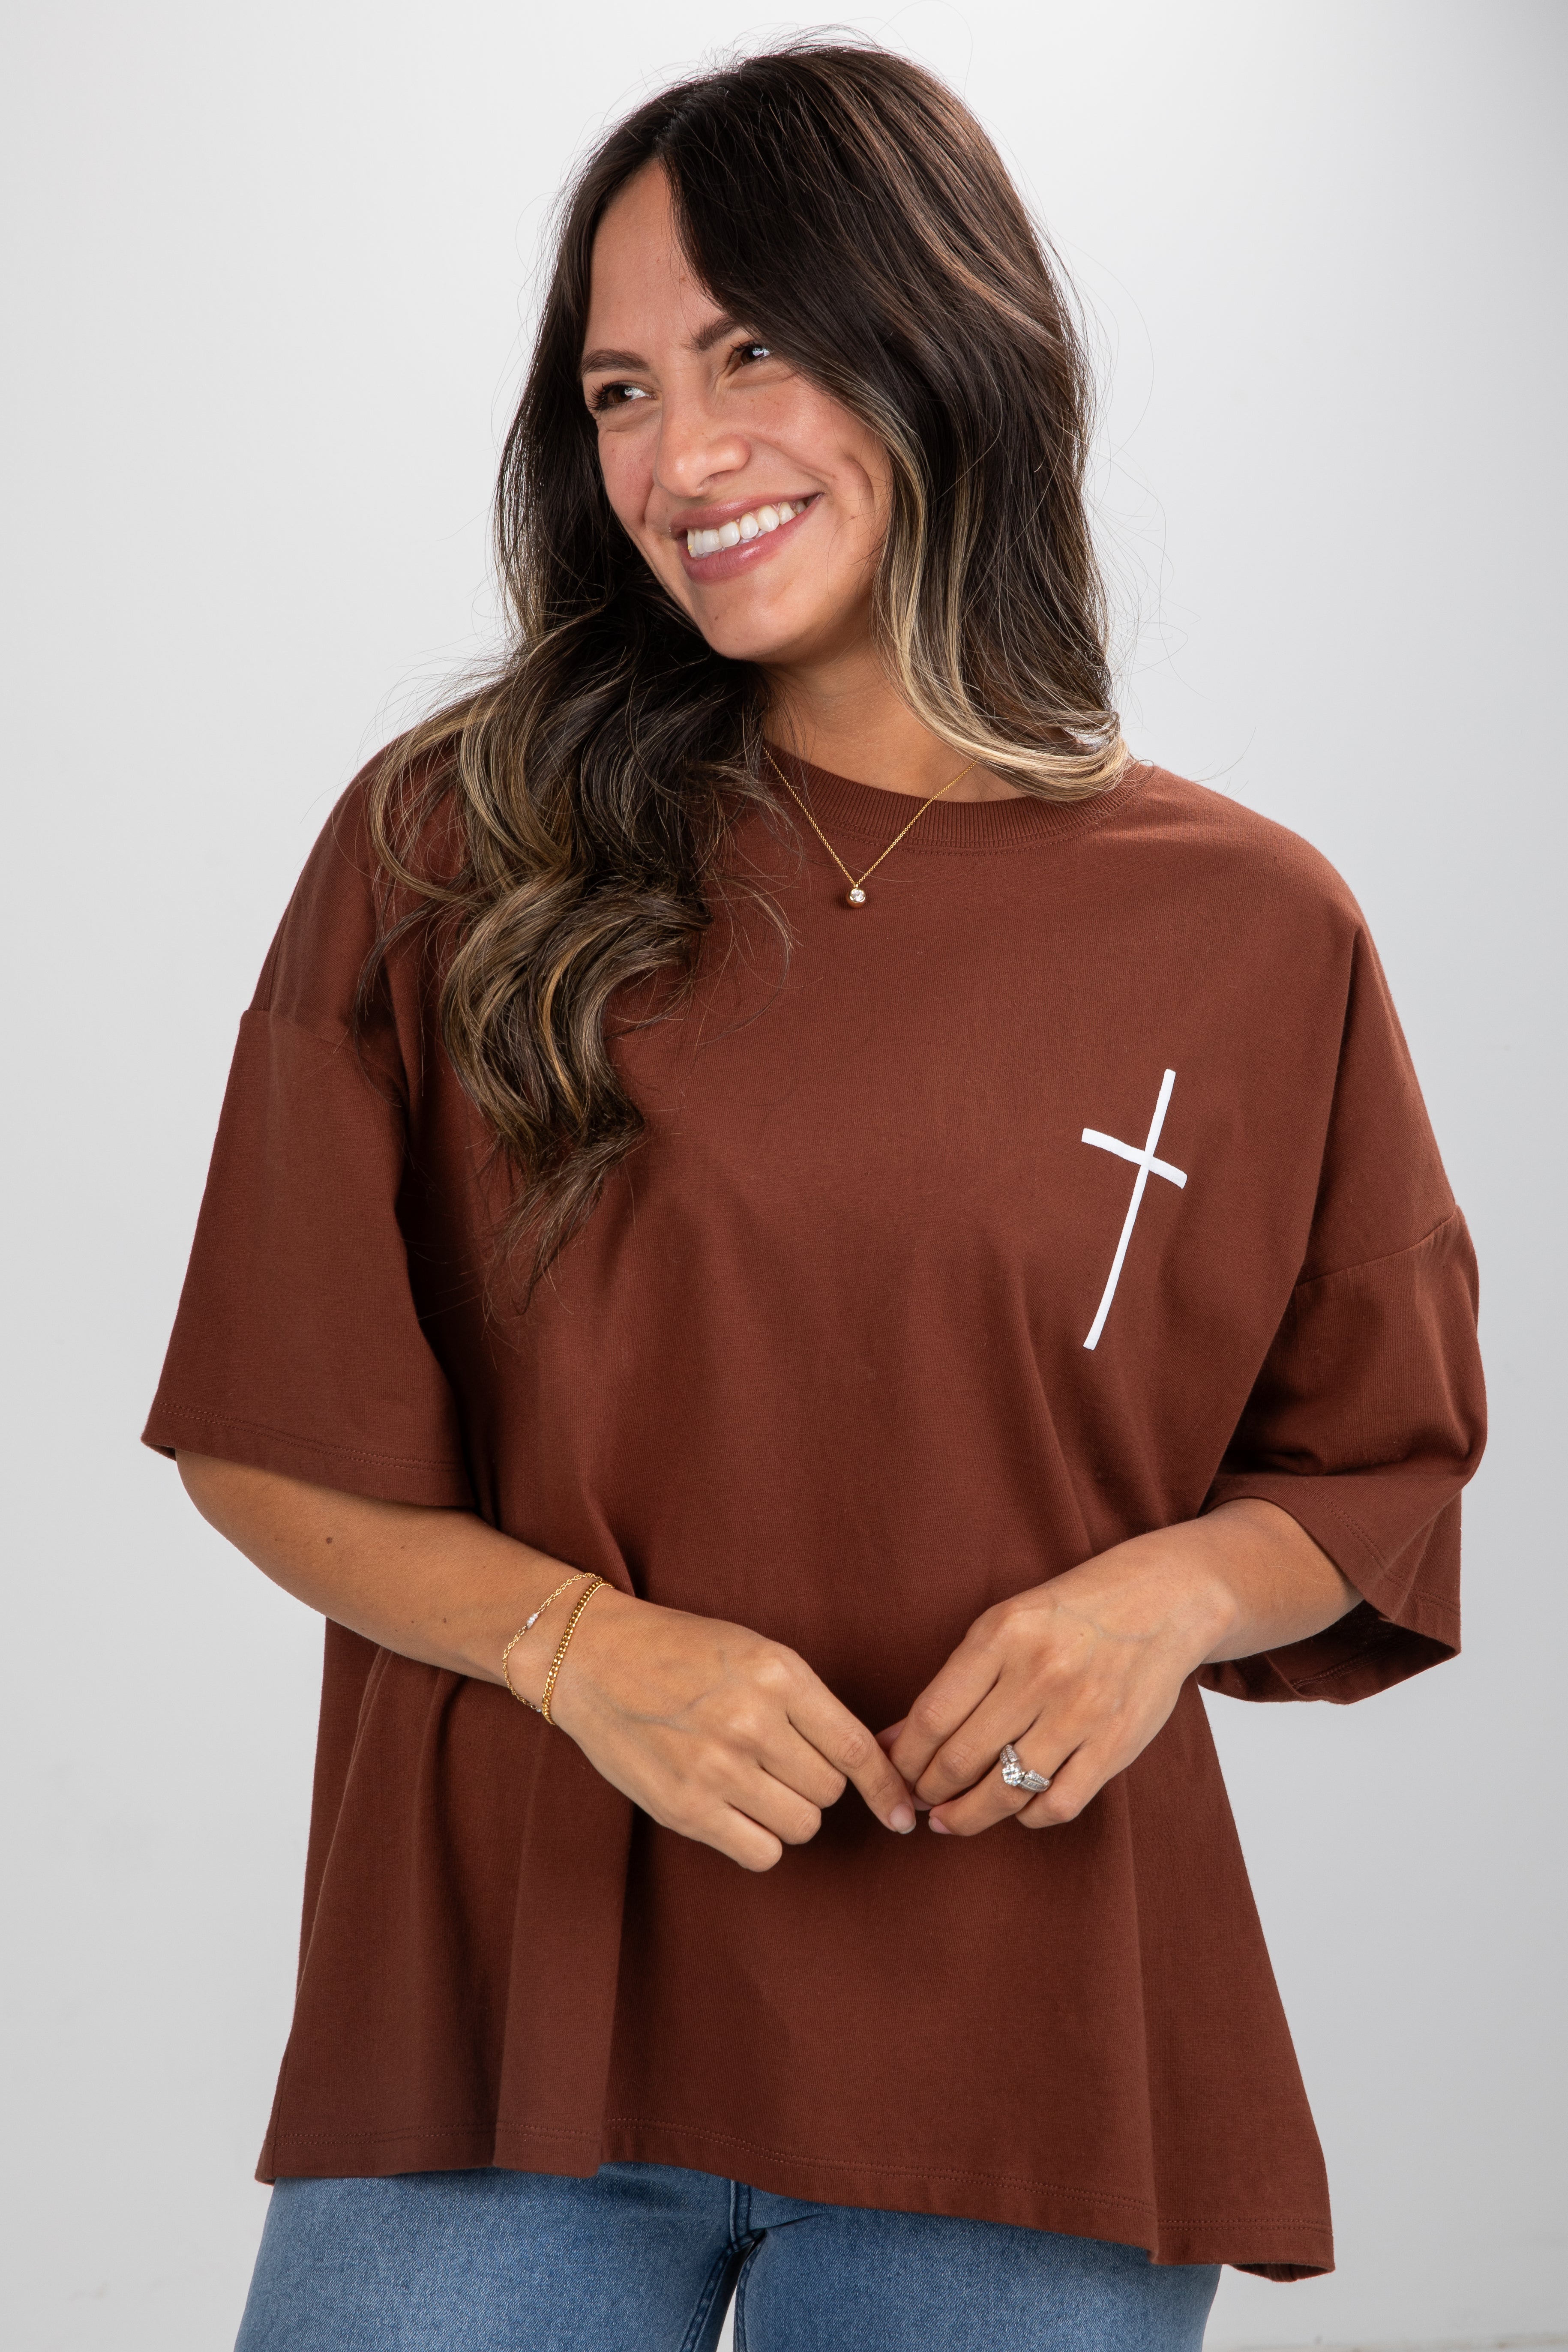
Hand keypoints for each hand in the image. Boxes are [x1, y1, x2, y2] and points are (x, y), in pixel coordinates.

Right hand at [550, 1591, 917, 1870]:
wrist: (594, 1658)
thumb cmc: (682, 1652)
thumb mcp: (755, 1653)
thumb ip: (807, 1704)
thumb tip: (866, 1765)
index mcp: (777, 1674)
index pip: (855, 1747)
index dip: (886, 1787)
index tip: (903, 1811)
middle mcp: (752, 1722)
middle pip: (828, 1791)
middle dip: (814, 1783)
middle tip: (779, 1762)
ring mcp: (716, 1768)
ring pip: (801, 1825)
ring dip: (787, 1812)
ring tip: (753, 1783)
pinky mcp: (685, 1808)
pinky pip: (760, 1852)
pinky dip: (758, 1839)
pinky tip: (735, 1810)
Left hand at [884, 1504, 1354, 1836]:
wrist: (1161, 1602)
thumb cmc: (1069, 1615)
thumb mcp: (1004, 1625)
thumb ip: (953, 1681)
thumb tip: (893, 1740)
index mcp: (1002, 1635)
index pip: (933, 1716)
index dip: (904, 1758)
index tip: (892, 1773)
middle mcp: (1040, 1674)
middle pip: (962, 1759)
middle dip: (928, 1792)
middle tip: (917, 1801)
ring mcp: (1081, 1712)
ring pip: (1006, 1790)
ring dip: (967, 1816)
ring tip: (949, 1820)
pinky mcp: (1116, 1744)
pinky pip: (1059, 1803)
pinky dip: (1027, 1817)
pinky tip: (1014, 1811)